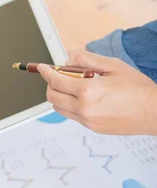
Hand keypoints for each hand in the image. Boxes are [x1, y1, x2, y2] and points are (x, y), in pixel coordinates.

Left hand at [38, 51, 156, 134]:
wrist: (155, 112)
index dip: (46, 72)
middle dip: (51, 84)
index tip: (41, 68)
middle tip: (60, 76)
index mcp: (87, 91)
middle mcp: (84, 108)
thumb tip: (68, 60)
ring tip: (75, 87)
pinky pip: (72, 115)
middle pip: (52, 96)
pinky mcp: (93, 128)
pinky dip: (71, 105)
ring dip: (60, 96)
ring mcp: (88, 121)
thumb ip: (87, 60)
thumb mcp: (113, 66)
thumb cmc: (138, 88)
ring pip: (59, 108)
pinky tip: (85, 98)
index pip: (55, 81)